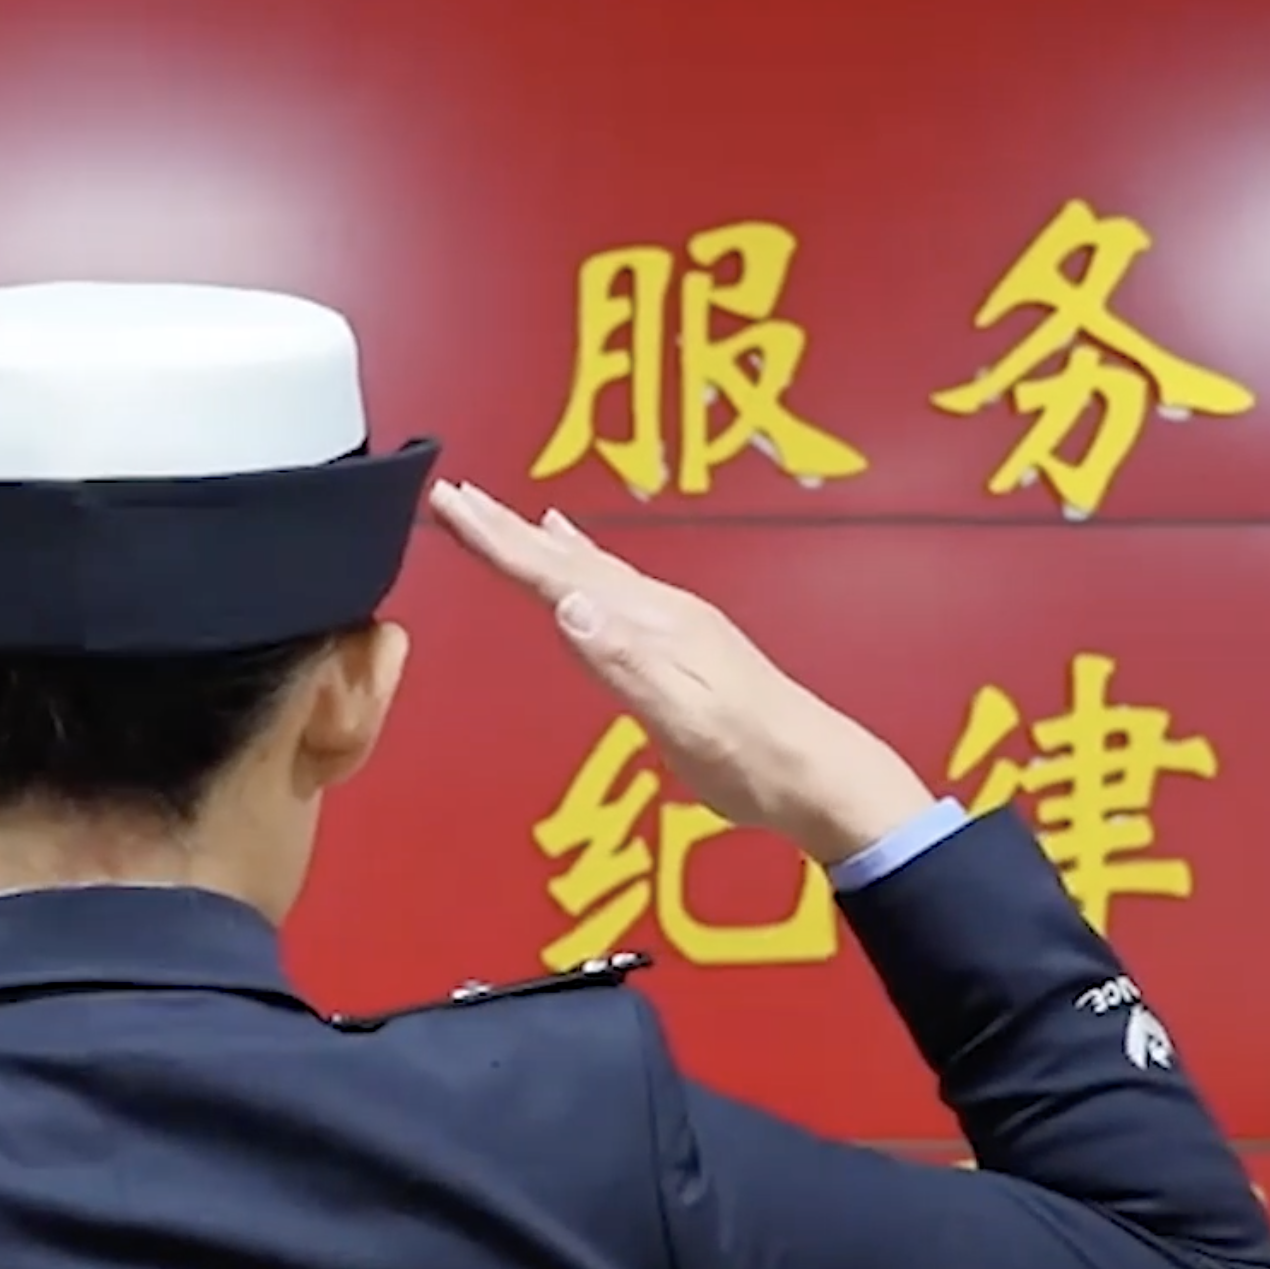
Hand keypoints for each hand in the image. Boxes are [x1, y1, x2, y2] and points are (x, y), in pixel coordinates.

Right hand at [426, 479, 938, 861]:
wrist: (816, 774)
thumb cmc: (751, 758)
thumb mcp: (682, 718)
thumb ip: (624, 661)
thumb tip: (568, 606)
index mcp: (650, 624)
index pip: (558, 573)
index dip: (500, 540)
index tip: (453, 503)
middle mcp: (658, 612)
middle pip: (566, 559)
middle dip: (506, 527)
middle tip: (456, 494)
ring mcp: (669, 624)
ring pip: (586, 568)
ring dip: (537, 542)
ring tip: (503, 516)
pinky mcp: (676, 644)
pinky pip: (612, 587)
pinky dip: (581, 566)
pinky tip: (577, 561)